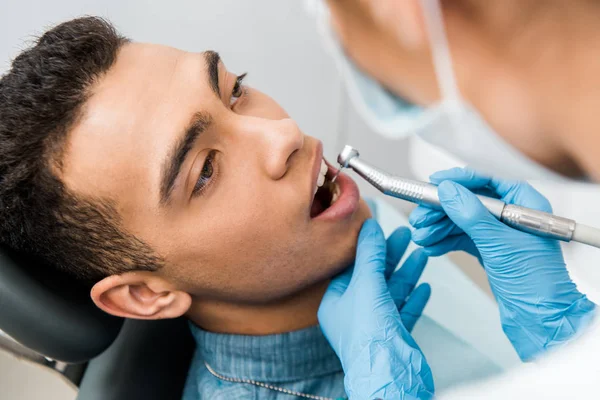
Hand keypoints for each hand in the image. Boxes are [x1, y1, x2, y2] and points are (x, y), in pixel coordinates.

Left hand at [319, 219, 433, 399]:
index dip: (367, 247)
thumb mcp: (367, 285)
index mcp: (335, 303)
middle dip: (391, 256)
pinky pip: (404, 311)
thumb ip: (370, 255)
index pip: (351, 267)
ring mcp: (374, 326)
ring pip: (392, 292)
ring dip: (407, 272)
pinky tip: (424, 286)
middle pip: (374, 277)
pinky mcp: (394, 337)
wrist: (390, 375)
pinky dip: (414, 297)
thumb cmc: (369, 336)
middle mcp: (353, 315)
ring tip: (420, 253)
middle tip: (405, 235)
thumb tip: (369, 228)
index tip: (380, 230)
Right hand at [409, 167, 596, 360]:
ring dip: (438, 227)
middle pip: (468, 201)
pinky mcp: (490, 251)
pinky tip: (431, 247)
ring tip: (421, 237)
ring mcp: (499, 234)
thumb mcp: (500, 245)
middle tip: (420, 218)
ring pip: (461, 221)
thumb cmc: (537, 285)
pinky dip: (444, 241)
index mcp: (526, 205)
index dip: (458, 181)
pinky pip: (461, 238)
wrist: (542, 322)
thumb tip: (449, 190)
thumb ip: (472, 215)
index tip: (434, 183)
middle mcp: (512, 216)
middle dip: (441, 210)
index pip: (487, 182)